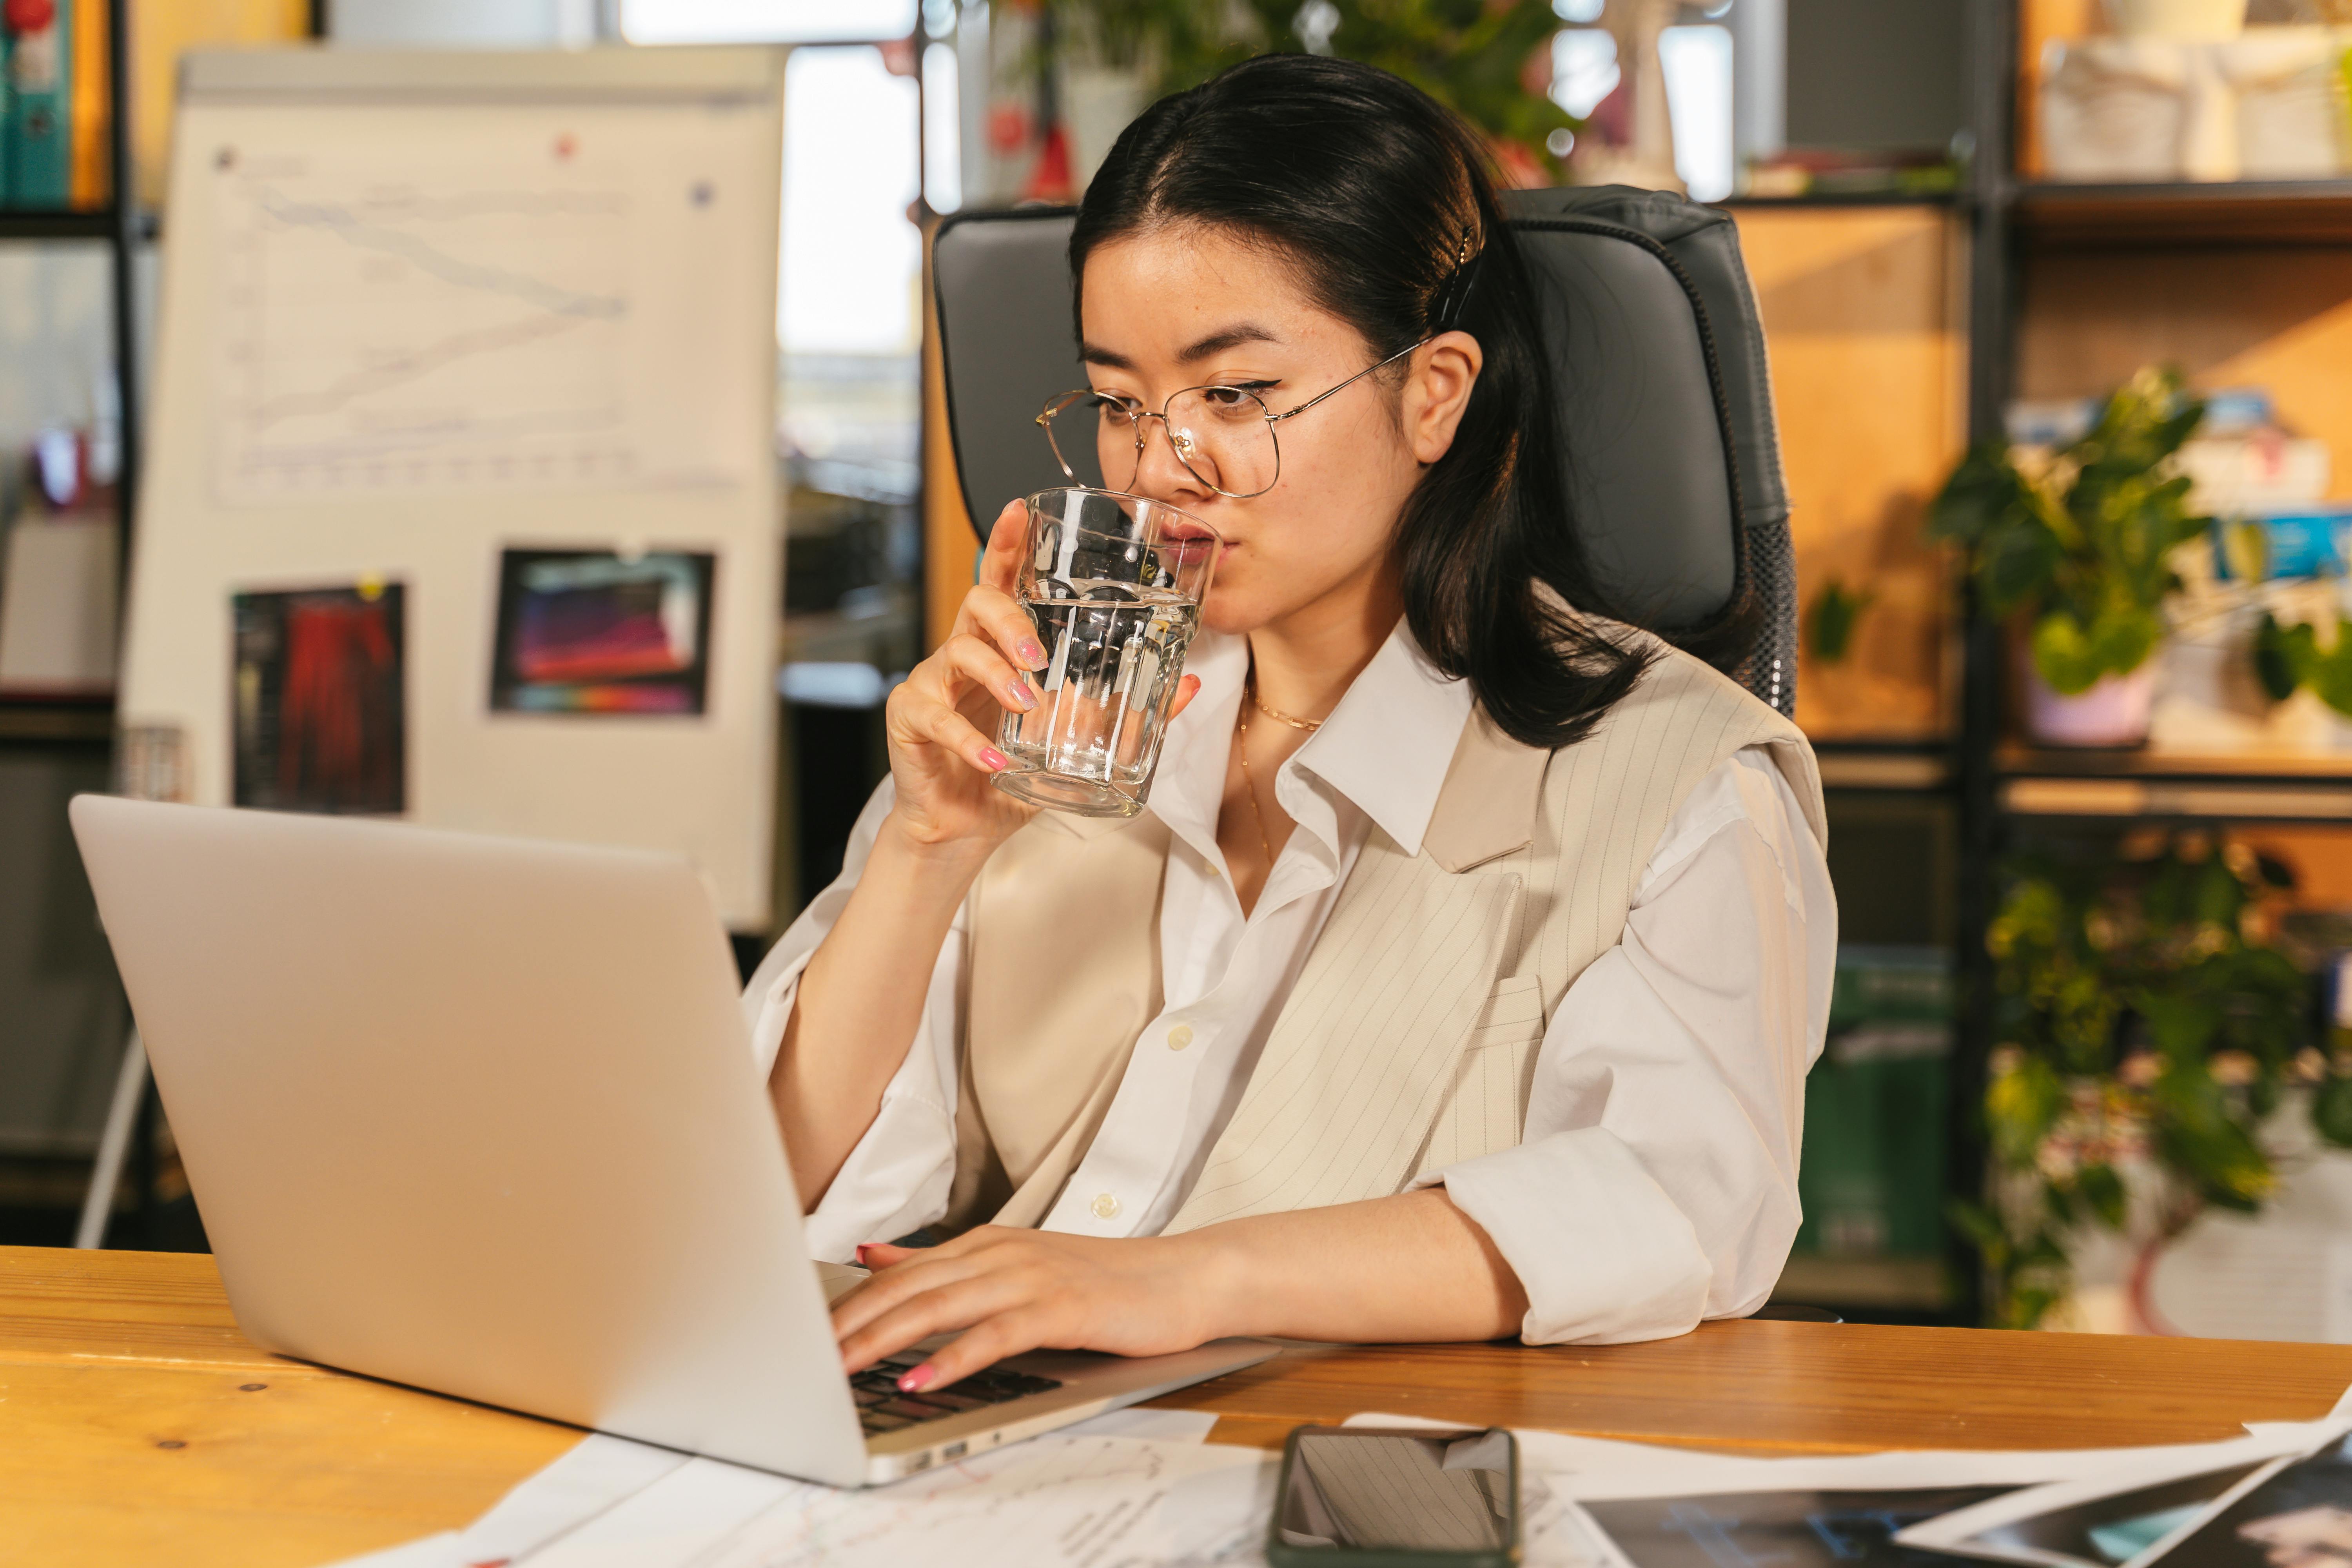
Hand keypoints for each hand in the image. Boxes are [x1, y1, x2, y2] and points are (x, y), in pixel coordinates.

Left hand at [834, 1227, 1225, 1393]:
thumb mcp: (1014, 1265)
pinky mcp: (1059, 1306)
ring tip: (840, 1368)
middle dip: (850, 1324)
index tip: (801, 1334)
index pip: (900, 1275)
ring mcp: (1029, 1277)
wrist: (1181, 1278)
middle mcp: (999, 1253)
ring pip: (939, 1306)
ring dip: (885, 1340)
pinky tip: (920, 1378)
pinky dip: (951, 1357)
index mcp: (984, 1245)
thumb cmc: (1102, 1281)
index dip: (848, 1304)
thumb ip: (942, 1265)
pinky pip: (992, 1334)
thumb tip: (872, 1257)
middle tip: (802, 1357)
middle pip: (908, 1288)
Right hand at [882, 499, 1198, 854]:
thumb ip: (1128, 710)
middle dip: (1010, 620)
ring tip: (1026, 704)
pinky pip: (936, 716)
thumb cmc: (1011, 772)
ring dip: (996, 675)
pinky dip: (969, 740)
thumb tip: (1192, 686)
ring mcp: (933, 683)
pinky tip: (994, 762)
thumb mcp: (1075, 739)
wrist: (961, 826)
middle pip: (978, 603)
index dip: (1008, 542)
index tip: (1020, 509)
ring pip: (957, 652)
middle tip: (1039, 656)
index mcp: (1000, 646)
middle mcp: (963, 653)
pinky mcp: (910, 718)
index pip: (1002, 582)